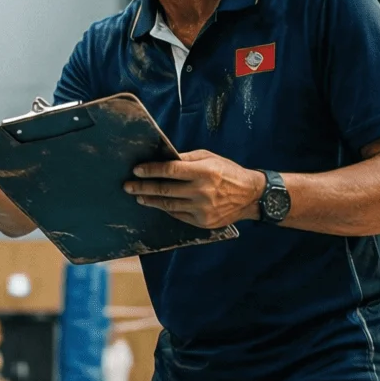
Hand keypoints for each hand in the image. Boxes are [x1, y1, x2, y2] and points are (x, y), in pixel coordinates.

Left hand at [127, 150, 264, 228]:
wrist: (251, 196)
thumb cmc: (228, 172)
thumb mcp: (209, 158)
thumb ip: (186, 159)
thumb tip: (163, 158)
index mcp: (204, 171)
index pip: (170, 170)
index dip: (151, 170)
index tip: (137, 170)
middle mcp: (202, 191)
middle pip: (165, 190)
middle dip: (143, 187)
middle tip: (128, 186)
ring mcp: (202, 209)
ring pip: (169, 205)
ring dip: (151, 200)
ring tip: (139, 196)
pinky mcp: (203, 222)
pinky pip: (178, 215)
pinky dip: (167, 209)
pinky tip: (158, 204)